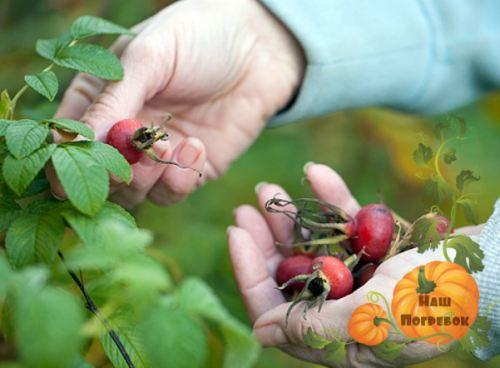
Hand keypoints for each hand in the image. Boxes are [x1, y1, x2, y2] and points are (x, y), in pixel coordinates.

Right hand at [49, 0, 304, 207]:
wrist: (258, 49)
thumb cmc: (198, 38)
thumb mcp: (148, 57)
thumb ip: (113, 100)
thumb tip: (73, 142)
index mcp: (101, 98)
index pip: (68, 139)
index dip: (65, 160)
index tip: (75, 169)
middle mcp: (124, 132)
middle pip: (99, 176)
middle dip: (113, 172)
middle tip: (136, 152)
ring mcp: (157, 154)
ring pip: (133, 193)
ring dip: (147, 177)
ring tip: (170, 145)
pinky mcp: (189, 169)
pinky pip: (171, 193)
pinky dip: (179, 180)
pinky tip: (196, 148)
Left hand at [228, 163, 482, 366]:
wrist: (491, 267)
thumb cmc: (434, 298)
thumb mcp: (373, 318)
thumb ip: (316, 327)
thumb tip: (261, 332)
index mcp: (340, 339)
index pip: (278, 311)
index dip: (251, 273)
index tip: (235, 234)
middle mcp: (345, 311)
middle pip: (291, 276)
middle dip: (266, 241)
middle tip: (246, 207)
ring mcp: (361, 279)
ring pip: (313, 247)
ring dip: (292, 216)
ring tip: (268, 188)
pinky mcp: (377, 251)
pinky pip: (346, 225)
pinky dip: (332, 200)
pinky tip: (316, 173)